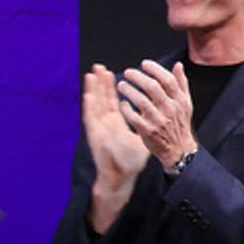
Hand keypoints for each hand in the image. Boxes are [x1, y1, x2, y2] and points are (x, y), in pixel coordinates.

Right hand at [83, 63, 149, 182]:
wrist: (120, 177)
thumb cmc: (130, 161)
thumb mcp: (141, 138)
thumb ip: (146, 122)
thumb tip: (155, 113)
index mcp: (116, 122)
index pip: (113, 100)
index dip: (112, 87)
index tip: (113, 73)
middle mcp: (106, 123)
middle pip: (102, 99)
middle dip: (101, 83)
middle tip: (100, 67)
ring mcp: (99, 128)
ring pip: (95, 105)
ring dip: (93, 90)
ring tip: (92, 75)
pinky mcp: (95, 135)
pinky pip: (91, 118)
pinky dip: (89, 106)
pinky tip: (88, 95)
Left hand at [117, 60, 196, 169]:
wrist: (178, 149)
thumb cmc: (179, 123)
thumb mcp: (185, 103)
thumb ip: (181, 84)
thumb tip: (178, 65)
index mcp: (179, 101)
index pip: (167, 80)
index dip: (155, 69)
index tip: (143, 63)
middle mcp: (170, 109)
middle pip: (152, 87)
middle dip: (137, 77)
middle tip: (128, 72)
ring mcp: (158, 120)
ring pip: (140, 101)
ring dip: (128, 90)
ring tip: (120, 85)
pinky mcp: (147, 131)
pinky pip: (133, 117)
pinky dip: (126, 108)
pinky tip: (122, 103)